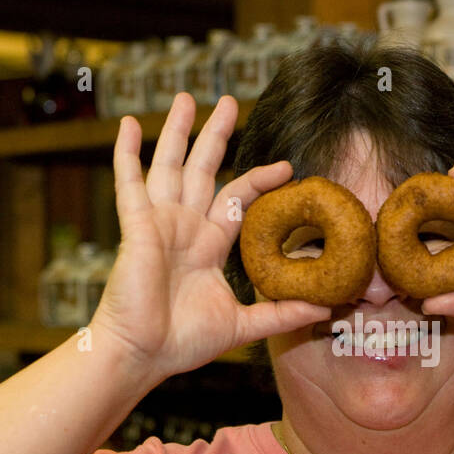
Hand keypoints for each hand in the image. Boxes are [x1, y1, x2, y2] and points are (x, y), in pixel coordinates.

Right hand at [89, 93, 329, 383]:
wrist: (143, 355)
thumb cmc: (182, 343)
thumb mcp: (242, 325)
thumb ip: (281, 314)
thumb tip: (325, 308)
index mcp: (208, 246)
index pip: (237, 199)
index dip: (259, 180)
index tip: (286, 166)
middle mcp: (184, 228)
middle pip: (203, 170)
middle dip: (216, 136)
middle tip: (230, 102)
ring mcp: (159, 224)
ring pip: (170, 166)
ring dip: (177, 131)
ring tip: (185, 97)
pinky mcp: (137, 227)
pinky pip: (129, 184)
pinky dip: (127, 153)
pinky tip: (129, 124)